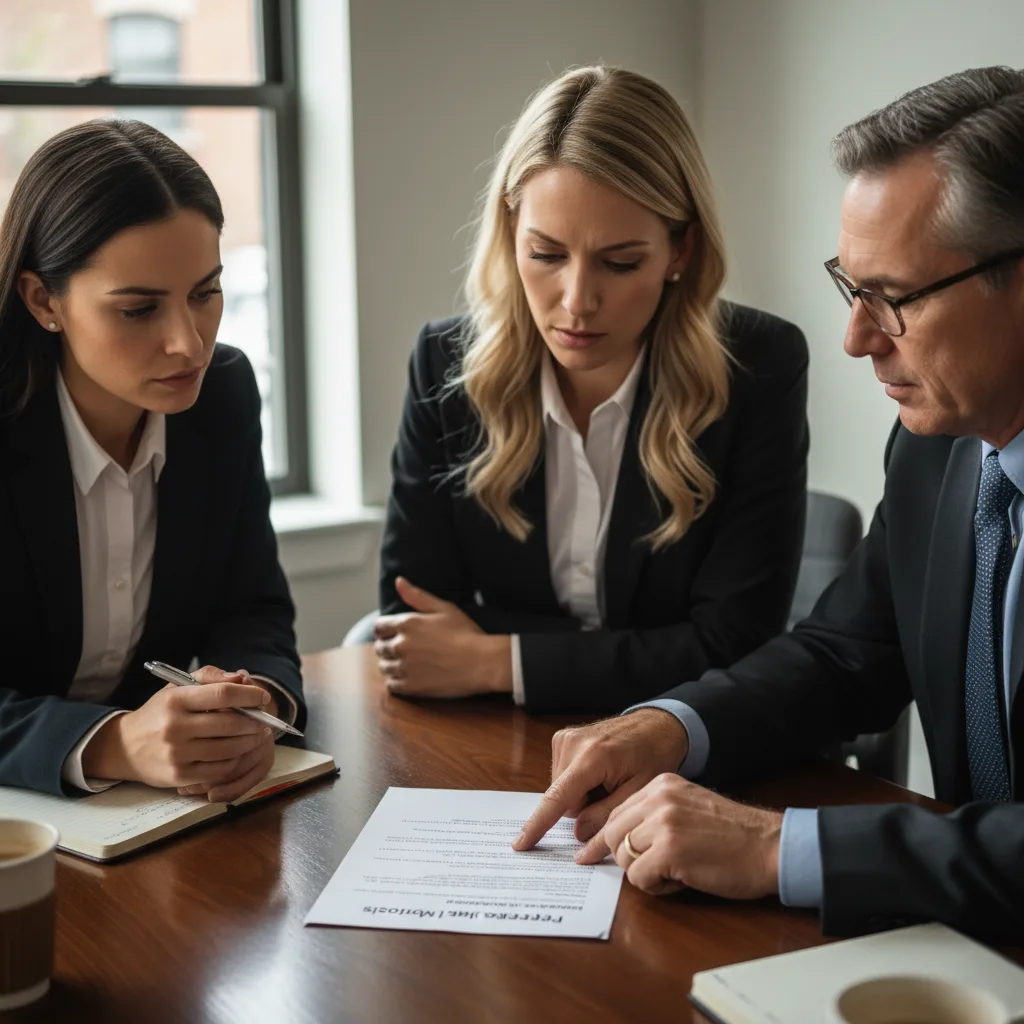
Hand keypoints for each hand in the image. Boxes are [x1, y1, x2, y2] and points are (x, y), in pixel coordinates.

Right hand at [83, 666, 276, 801]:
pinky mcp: (179, 776)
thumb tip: (242, 678)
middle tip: (265, 720)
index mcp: (175, 700)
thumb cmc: (159, 713)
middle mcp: (175, 727)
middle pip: (230, 724)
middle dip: (255, 721)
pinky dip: (234, 761)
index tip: (263, 696)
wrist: (124, 747)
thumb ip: (210, 677)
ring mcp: (177, 754)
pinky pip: (218, 770)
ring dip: (249, 742)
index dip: (249, 695)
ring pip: (228, 749)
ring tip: (257, 735)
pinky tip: (238, 753)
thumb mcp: (177, 687)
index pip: (223, 694)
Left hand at [373, 577, 511, 696]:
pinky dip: (397, 681)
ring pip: (384, 667)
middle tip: (404, 648)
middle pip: (380, 648)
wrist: (481, 662)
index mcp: (406, 624)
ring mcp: (404, 667)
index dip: (385, 630)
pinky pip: (391, 685)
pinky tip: (410, 677)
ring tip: (407, 663)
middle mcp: (400, 645)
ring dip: (391, 664)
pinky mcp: (410, 687)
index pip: (378, 627)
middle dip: (388, 646)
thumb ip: (417, 595)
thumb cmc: (465, 633)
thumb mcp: (444, 608)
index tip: (395, 633)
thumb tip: (398, 581)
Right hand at [512, 709, 689, 849]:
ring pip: (561, 790)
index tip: (520, 844)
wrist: (656, 725)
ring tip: (609, 779)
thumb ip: (606, 816)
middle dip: (585, 805)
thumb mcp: (638, 793)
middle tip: (613, 791)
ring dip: (583, 794)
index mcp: (592, 757)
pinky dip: (580, 782)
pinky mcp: (563, 738)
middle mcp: (572, 743)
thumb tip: (577, 833)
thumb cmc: (653, 755)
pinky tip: (600, 771)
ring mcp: (565, 738)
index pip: (558, 798)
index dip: (538, 824)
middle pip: (562, 799)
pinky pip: (563, 776)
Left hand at [574, 773, 781, 899]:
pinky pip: (639, 877)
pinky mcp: (670, 850)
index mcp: (661, 784)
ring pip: (622, 856)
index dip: (605, 838)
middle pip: (613, 834)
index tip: (586, 852)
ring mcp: (663, 822)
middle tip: (648, 871)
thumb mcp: (688, 808)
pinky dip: (657, 887)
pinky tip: (682, 880)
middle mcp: (658, 797)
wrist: (770, 846)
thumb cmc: (734, 835)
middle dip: (624, 858)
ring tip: (675, 872)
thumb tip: (617, 839)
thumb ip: (655, 815)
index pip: (617, 812)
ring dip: (644, 873)